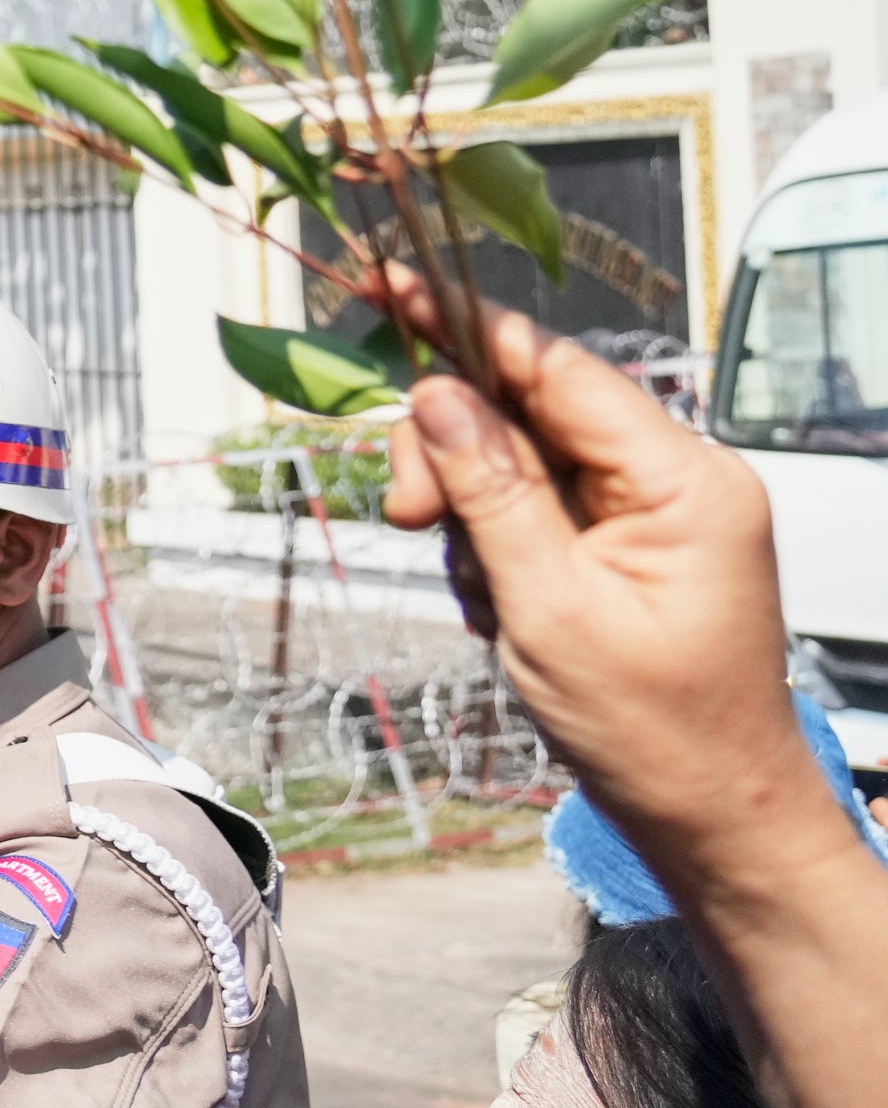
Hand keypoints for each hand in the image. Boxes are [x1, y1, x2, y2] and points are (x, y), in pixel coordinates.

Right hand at [377, 271, 817, 853]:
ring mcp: (655, 513)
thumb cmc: (654, 730)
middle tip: (411, 520)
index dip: (470, 329)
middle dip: (454, 457)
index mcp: (684, 480)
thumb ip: (491, 490)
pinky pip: (536, 510)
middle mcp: (678, 479)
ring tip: (483, 599)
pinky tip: (502, 608)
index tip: (394, 289)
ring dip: (472, 517)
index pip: (560, 369)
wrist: (714, 818)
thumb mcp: (550, 608)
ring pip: (520, 462)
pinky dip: (496, 549)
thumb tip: (436, 394)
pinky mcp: (630, 546)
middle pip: (528, 410)